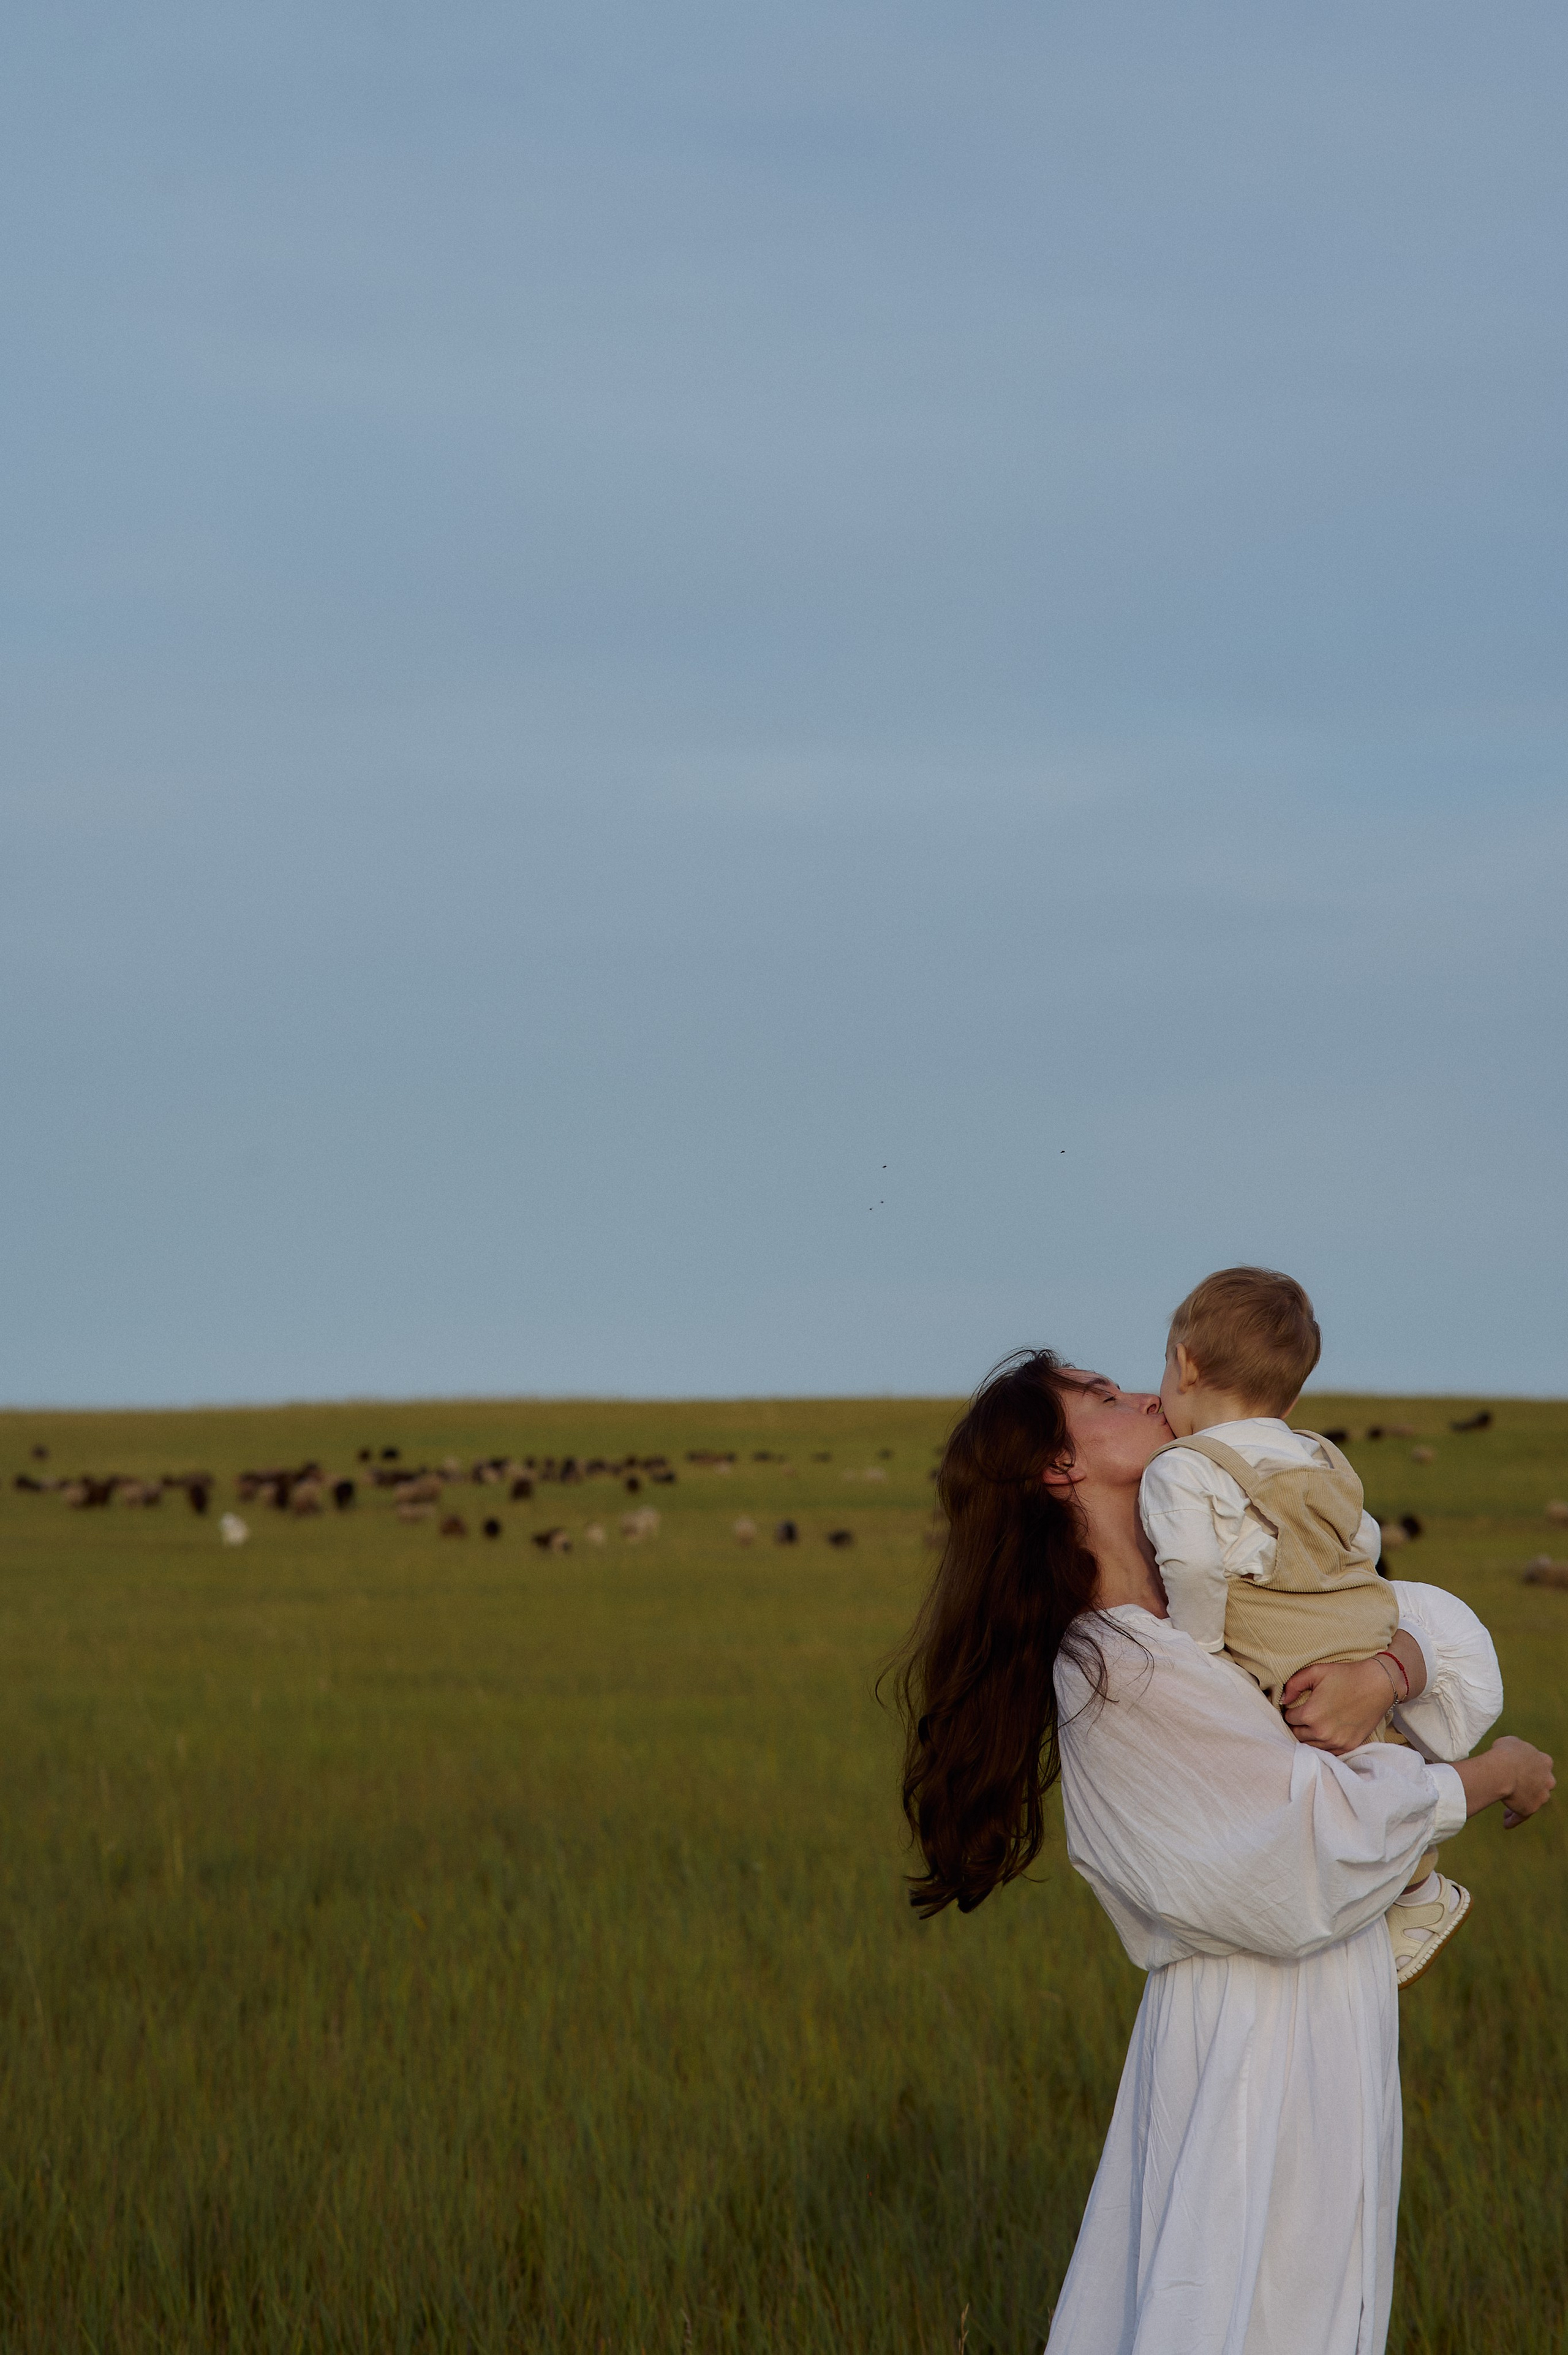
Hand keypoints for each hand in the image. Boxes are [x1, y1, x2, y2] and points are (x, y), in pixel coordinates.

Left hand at [1281, 1657, 1397, 1753]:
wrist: (1378, 1684)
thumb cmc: (1346, 1676)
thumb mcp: (1316, 1671)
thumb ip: (1294, 1684)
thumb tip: (1283, 1700)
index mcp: (1311, 1714)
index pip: (1288, 1718)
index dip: (1289, 1711)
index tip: (1294, 1706)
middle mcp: (1321, 1732)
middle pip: (1297, 1735)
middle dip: (1296, 1725)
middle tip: (1302, 1716)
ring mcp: (1336, 1742)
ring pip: (1310, 1746)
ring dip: (1308, 1736)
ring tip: (1312, 1724)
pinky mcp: (1348, 1746)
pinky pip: (1327, 1751)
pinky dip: (1323, 1744)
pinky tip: (1325, 1733)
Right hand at [1494, 1735, 1555, 1827]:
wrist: (1503, 1770)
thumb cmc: (1505, 1753)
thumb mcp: (1511, 1742)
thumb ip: (1516, 1749)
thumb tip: (1510, 1754)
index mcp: (1545, 1761)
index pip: (1539, 1766)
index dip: (1527, 1768)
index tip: (1517, 1771)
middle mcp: (1548, 1780)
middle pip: (1540, 1786)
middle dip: (1530, 1788)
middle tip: (1514, 1790)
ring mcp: (1541, 1796)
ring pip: (1531, 1802)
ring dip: (1520, 1805)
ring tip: (1506, 1813)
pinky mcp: (1531, 1809)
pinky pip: (1521, 1816)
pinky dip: (1513, 1820)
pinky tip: (1506, 1824)